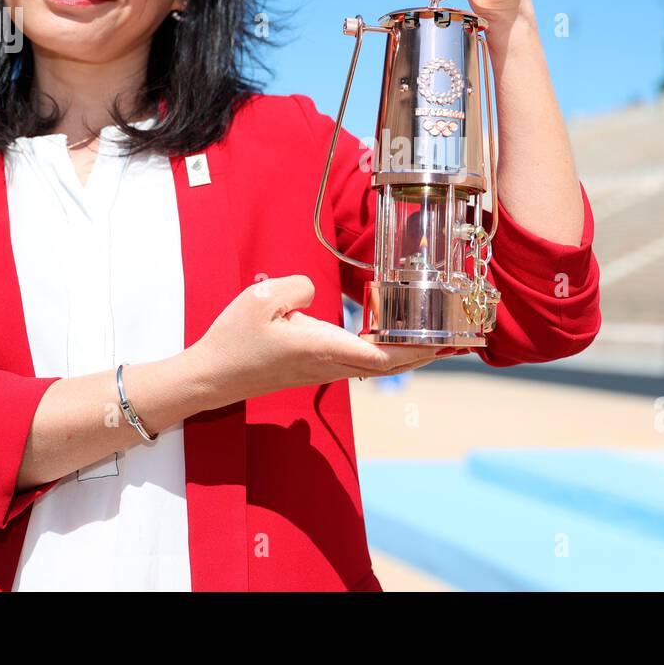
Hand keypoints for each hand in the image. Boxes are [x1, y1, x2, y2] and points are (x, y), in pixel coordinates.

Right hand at [185, 275, 459, 406]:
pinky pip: (357, 363)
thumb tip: (314, 294)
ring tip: (428, 335)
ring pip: (374, 366)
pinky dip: (380, 353)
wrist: (212, 377)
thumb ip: (298, 288)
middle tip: (452, 339)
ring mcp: (322, 371)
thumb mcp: (262, 298)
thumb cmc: (234, 339)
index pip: (382, 356)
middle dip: (422, 353)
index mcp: (322, 348)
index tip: (444, 342)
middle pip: (388, 365)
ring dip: (403, 353)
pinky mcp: (313, 370)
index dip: (417, 351)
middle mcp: (329, 364)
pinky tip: (386, 339)